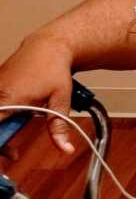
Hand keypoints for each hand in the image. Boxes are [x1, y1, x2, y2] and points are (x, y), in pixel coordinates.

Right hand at [0, 33, 75, 156]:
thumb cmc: (54, 69)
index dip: (0, 145)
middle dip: (0, 141)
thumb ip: (58, 127)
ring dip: (0, 130)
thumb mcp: (60, 100)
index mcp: (8, 99)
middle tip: (12, 152)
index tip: (10, 154)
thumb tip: (65, 149)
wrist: (48, 45)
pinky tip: (10, 121)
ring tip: (12, 141)